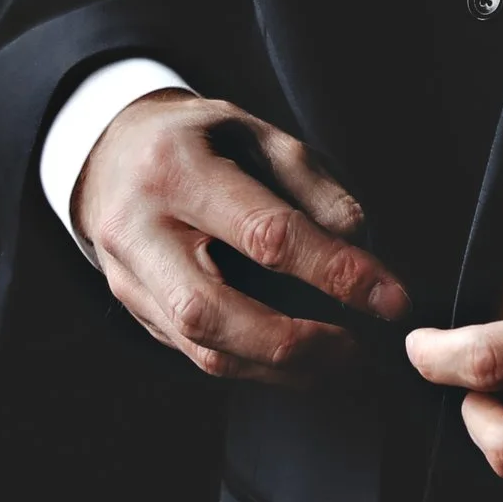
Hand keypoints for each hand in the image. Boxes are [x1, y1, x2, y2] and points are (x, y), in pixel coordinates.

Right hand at [74, 89, 408, 385]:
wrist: (112, 156)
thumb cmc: (198, 141)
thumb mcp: (256, 132)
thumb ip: (312, 183)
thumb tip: (360, 244)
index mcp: (176, 168)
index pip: (263, 233)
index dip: (334, 271)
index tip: (390, 298)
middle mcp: (140, 230)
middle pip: (213, 311)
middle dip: (296, 342)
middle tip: (358, 350)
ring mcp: (129, 278)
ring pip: (203, 348)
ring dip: (281, 369)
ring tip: (341, 363)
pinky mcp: (136, 311)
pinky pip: (197, 356)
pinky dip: (256, 368)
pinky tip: (300, 364)